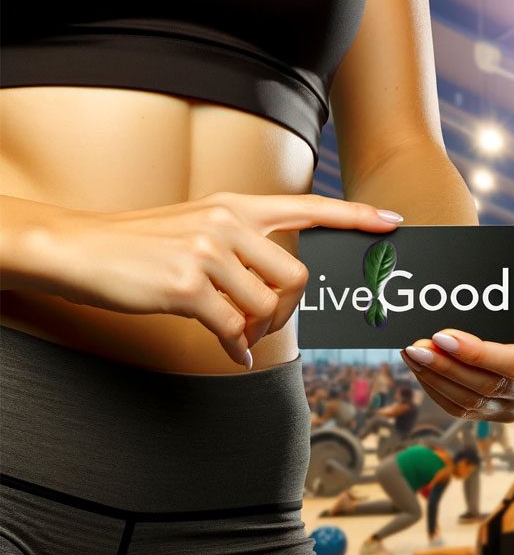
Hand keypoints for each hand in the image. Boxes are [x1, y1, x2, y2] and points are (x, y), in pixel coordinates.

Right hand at [31, 192, 400, 366]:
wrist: (79, 248)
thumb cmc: (143, 245)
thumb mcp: (200, 226)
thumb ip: (244, 246)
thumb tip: (281, 287)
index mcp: (238, 206)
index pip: (311, 208)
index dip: (356, 218)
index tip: (393, 223)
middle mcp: (230, 222)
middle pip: (297, 276)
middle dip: (288, 310)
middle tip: (264, 322)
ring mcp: (209, 251)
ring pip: (267, 306)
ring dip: (257, 329)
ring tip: (235, 330)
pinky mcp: (189, 284)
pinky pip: (234, 328)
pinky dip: (236, 346)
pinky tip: (228, 348)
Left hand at [401, 267, 513, 421]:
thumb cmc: (510, 291)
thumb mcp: (508, 281)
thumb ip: (488, 289)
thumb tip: (445, 293)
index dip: (477, 355)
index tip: (442, 336)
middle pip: (489, 386)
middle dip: (446, 365)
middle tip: (416, 346)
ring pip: (471, 402)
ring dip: (436, 378)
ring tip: (411, 354)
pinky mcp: (497, 412)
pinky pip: (462, 410)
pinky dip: (437, 390)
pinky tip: (419, 369)